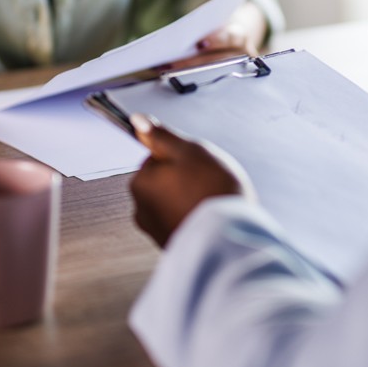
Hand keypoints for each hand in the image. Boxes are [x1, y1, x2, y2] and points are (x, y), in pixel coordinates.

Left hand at [129, 114, 254, 247]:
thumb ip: (160, 135)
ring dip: (190, 198)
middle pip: (165, 181)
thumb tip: (138, 120)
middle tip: (207, 181)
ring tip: (211, 200)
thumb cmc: (211, 191)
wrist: (229, 238)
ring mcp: (156, 231)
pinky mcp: (173, 246)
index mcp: (140, 183)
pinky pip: (183, 221)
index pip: (157, 158)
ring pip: (175, 201)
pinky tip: (210, 216)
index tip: (197, 163)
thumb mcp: (187, 150)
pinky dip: (195, 217)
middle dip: (184, 179)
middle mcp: (141, 209)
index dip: (181, 157)